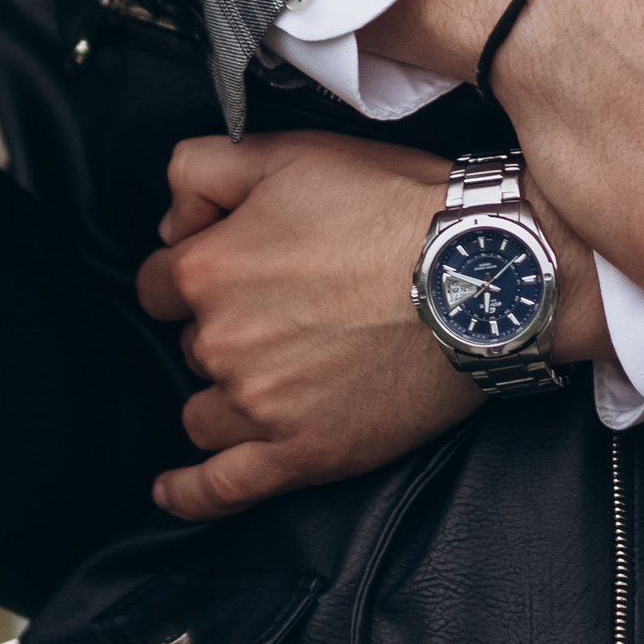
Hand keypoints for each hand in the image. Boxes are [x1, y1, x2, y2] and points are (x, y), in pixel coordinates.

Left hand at [138, 134, 604, 522]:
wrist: (482, 273)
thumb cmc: (395, 208)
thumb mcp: (290, 151)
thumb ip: (201, 168)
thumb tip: (172, 220)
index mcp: (209, 269)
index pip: (160, 280)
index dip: (197, 266)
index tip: (240, 263)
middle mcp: (222, 341)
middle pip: (191, 343)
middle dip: (227, 325)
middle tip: (296, 303)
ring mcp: (260, 406)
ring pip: (205, 408)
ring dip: (228, 392)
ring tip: (284, 369)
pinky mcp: (303, 454)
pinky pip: (220, 488)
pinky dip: (189, 493)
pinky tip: (170, 490)